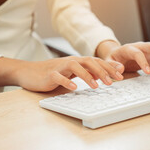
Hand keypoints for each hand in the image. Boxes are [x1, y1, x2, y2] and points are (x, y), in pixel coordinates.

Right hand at [0, 56, 124, 91]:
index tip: (121, 74)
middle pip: (89, 62)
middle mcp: (70, 62)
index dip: (109, 67)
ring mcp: (59, 67)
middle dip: (103, 71)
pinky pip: (59, 77)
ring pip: (76, 66)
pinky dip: (67, 82)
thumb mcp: (71, 73)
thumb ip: (86, 72)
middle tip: (114, 81)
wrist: (28, 71)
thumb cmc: (52, 73)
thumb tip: (103, 75)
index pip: (96, 62)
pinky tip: (74, 88)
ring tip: (97, 86)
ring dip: (88, 76)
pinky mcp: (49, 74)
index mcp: (77, 61)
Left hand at [96, 41, 149, 73]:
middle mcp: (140, 46)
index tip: (148, 72)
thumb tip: (120, 69)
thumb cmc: (113, 59)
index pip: (138, 53)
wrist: (116, 53)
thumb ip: (112, 65)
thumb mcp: (108, 62)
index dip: (143, 62)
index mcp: (128, 48)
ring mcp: (148, 48)